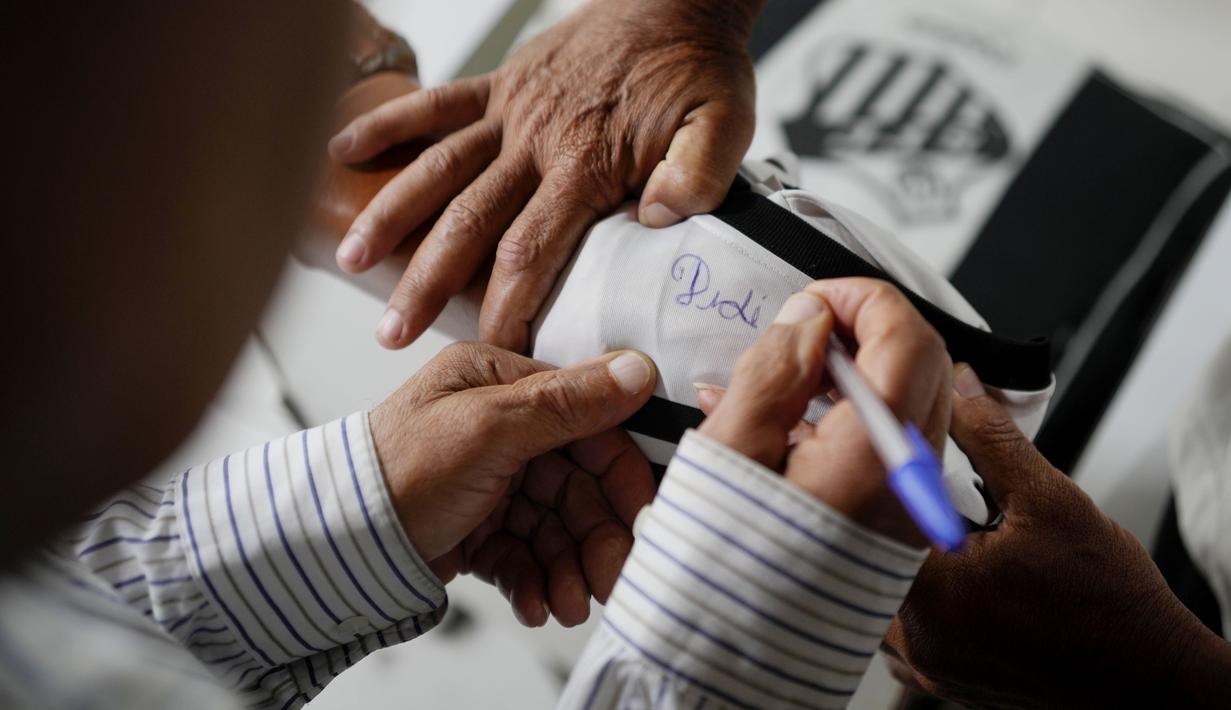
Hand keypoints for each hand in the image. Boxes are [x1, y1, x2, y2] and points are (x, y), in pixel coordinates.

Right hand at [328, 0, 760, 351]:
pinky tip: (343, 151)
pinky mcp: (500, 83)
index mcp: (586, 163)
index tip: (491, 353)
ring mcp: (511, 111)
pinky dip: (388, 125)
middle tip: (393, 334)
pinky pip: (435, 104)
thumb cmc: (699, 69)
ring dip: (392, 216)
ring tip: (351, 260)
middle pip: (469, 223)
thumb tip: (654, 223)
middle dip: (428, 284)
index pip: (532, 252)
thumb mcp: (726, 125)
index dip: (508, 308)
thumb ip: (697, 176)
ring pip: (438, 169)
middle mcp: (537, 141)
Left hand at [369, 342, 657, 626]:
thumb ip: (565, 402)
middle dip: (595, 535)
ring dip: (568, 567)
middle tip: (611, 579)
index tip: (642, 512)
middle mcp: (498, 427)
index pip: (585, 422)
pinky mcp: (477, 525)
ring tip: (568, 604)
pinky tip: (535, 604)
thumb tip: (636, 370)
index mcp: (498, 383)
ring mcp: (488, 478)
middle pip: (575, 482)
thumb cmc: (395, 473)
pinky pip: (524, 552)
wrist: (332, 545)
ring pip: (554, 523)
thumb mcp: (487, 428)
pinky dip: (535, 579)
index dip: (619, 471)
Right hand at [696, 278, 953, 546]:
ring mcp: (909, 504)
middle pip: (925, 362)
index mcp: (872, 457)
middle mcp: (907, 481)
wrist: (730, 655)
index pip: (906, 338)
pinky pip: (897, 441)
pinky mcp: (896, 521)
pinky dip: (860, 410)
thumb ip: (774, 373)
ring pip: (916, 400)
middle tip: (807, 329)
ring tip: (793, 378)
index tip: (815, 297)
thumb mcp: (729, 454)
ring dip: (864, 368)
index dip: (862, 297)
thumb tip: (806, 320)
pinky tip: (801, 420)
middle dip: (868, 325)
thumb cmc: (721, 571)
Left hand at [881, 365, 1230, 706]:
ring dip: (901, 556)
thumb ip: (991, 437)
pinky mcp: (936, 676)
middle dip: (892, 517)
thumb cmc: (1109, 601)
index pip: (872, 517)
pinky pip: (900, 624)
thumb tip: (959, 389)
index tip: (904, 454)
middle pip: (867, 554)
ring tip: (951, 538)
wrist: (1146, 672)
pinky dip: (916, 595)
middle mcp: (918, 639)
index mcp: (935, 595)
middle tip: (934, 497)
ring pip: (877, 589)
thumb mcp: (1050, 499)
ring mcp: (925, 664)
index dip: (886, 477)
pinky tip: (956, 575)